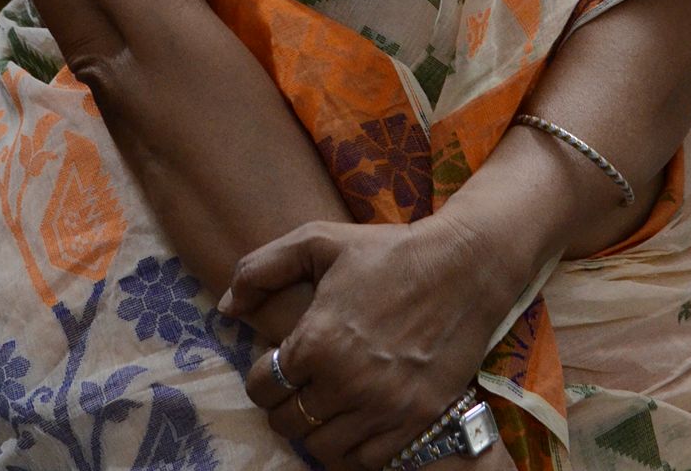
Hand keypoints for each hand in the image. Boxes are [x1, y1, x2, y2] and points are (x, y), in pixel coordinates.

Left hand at [221, 214, 501, 469]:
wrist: (463, 268)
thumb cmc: (388, 251)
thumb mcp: (320, 241)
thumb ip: (262, 268)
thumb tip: (227, 307)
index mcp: (316, 340)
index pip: (261, 387)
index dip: (260, 377)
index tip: (276, 366)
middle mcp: (345, 382)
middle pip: (288, 423)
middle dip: (286, 405)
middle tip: (300, 386)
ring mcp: (381, 408)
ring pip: (323, 449)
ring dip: (317, 429)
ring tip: (326, 403)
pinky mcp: (414, 423)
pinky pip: (364, 460)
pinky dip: (353, 447)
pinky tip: (356, 419)